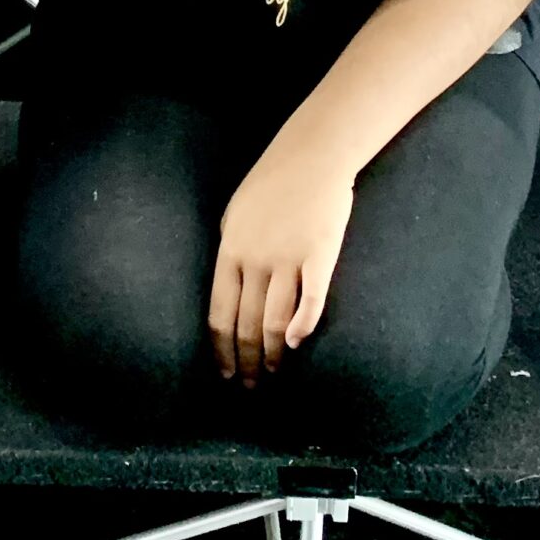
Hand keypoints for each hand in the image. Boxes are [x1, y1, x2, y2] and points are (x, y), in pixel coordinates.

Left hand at [210, 141, 353, 385]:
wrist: (312, 155)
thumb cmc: (272, 182)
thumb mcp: (236, 214)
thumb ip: (230, 251)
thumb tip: (228, 290)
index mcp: (230, 251)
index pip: (219, 315)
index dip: (222, 350)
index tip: (226, 373)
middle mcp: (255, 260)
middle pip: (247, 325)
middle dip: (247, 362)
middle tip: (252, 385)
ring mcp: (288, 259)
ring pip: (276, 322)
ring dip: (274, 354)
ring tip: (275, 372)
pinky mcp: (319, 257)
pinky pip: (311, 303)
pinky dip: (303, 328)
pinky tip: (298, 344)